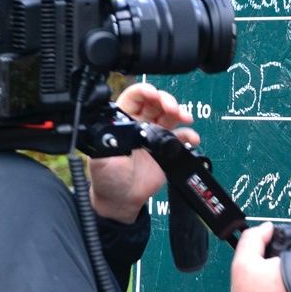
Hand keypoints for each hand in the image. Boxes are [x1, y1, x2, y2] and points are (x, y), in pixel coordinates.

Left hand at [88, 82, 198, 222]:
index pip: (134, 97)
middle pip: (156, 102)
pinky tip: (191, 138)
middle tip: (171, 107)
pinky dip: (190, 135)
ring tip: (185, 117)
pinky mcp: (168, 149)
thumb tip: (112, 130)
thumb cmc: (107, 179)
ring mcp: (155, 135)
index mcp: (123, 121)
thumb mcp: (100, 160)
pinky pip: (183, 137)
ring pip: (171, 115)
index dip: (144, 91)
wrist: (122, 200)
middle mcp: (140, 124)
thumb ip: (106, 143)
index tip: (153, 93)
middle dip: (166, 99)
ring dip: (180, 112)